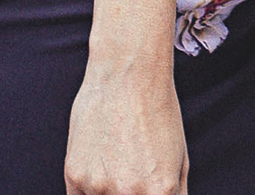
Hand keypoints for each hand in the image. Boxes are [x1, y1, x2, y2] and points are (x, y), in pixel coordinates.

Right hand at [65, 61, 186, 194]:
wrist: (129, 73)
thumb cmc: (158, 110)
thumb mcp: (179, 158)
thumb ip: (174, 193)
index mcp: (161, 190)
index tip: (147, 189)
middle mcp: (129, 194)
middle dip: (130, 193)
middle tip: (129, 171)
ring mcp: (99, 187)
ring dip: (108, 191)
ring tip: (118, 161)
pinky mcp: (74, 177)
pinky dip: (89, 189)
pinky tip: (101, 163)